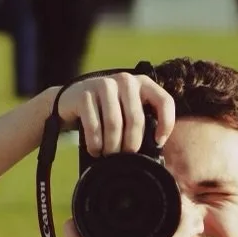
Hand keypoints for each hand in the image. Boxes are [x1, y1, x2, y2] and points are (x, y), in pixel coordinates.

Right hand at [55, 70, 175, 156]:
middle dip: (131, 143)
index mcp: (142, 83)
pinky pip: (93, 125)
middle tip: (126, 156)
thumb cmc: (107, 111)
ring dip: (112, 145)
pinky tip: (95, 150)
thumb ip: (141, 121)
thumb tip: (154, 148)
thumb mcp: (128, 110)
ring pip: (114, 123)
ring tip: (109, 155)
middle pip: (135, 119)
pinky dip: (95, 143)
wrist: (72, 99)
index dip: (165, 124)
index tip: (158, 142)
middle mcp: (125, 80)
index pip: (164, 101)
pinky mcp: (84, 94)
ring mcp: (104, 84)